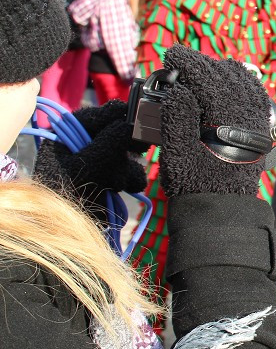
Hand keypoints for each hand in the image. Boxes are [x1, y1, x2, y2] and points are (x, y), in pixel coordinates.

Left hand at [34, 100, 149, 197]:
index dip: (123, 117)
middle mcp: (84, 146)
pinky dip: (131, 181)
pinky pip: (130, 173)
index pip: (102, 115)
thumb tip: (134, 124)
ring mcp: (98, 164)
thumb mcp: (86, 166)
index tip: (142, 122)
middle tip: (137, 151)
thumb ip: (110, 142)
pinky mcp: (109, 180)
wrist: (60, 233)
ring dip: (127, 169)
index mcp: (69, 134)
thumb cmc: (63, 196)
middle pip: (118, 134)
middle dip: (126, 148)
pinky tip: (123, 188)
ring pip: (126, 156)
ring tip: (116, 183)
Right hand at [158, 45, 273, 196]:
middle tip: (181, 61)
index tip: (171, 54)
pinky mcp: (260, 130)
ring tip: (201, 67)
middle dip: (204, 65)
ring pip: (245, 85)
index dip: (190, 64)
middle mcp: (248, 120)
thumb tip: (181, 88)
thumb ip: (178, 116)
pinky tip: (231, 78)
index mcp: (226, 124)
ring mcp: (258, 124)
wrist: (221, 212)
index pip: (210, 80)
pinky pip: (256, 97)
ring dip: (222, 72)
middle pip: (228, 78)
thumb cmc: (194, 184)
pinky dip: (243, 83)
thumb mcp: (177, 152)